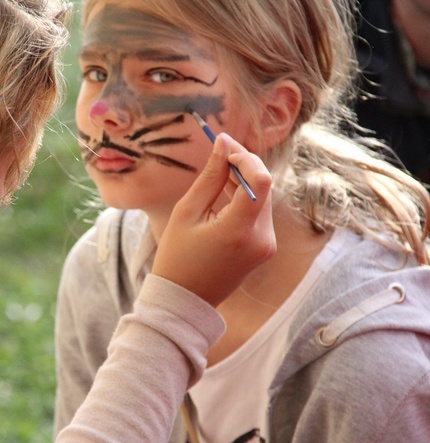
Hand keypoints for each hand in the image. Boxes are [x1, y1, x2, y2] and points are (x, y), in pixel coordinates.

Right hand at [152, 133, 275, 306]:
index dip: (246, 158)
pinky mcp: (265, 248)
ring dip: (244, 180)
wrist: (185, 299)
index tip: (225, 149)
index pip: (260, 180)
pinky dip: (246, 198)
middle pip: (264, 186)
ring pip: (264, 197)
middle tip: (220, 152)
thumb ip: (210, 176)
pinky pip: (260, 213)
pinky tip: (225, 192)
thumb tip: (223, 143)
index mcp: (239, 230)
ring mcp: (267, 245)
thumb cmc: (177, 256)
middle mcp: (261, 238)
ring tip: (218, 173)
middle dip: (244, 164)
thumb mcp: (187, 212)